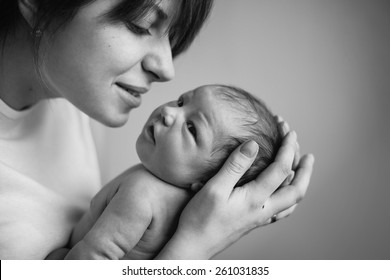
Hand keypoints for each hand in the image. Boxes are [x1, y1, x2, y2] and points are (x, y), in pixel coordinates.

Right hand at [157, 120, 313, 258]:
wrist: (194, 246)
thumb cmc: (200, 218)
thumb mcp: (215, 188)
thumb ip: (235, 166)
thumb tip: (254, 144)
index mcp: (255, 199)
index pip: (282, 169)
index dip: (288, 148)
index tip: (288, 131)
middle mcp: (264, 210)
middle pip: (297, 190)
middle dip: (305, 170)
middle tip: (308, 154)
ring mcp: (261, 218)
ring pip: (291, 201)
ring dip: (300, 183)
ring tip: (302, 170)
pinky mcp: (254, 222)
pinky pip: (282, 210)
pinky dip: (289, 197)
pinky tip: (283, 193)